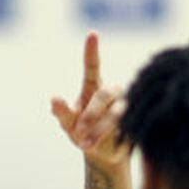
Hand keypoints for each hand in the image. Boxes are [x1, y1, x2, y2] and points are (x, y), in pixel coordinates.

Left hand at [52, 31, 130, 166]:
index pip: (92, 67)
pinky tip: (97, 148)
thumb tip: (53, 100)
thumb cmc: (83, 133)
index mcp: (94, 87)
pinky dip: (110, 140)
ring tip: (84, 145)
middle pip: (104, 94)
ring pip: (117, 113)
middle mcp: (112, 93)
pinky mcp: (135, 121)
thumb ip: (63, 113)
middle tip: (78, 130)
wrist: (103, 154)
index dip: (92, 51)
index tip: (92, 34)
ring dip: (99, 130)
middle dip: (91, 112)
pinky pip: (126, 127)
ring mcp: (126, 106)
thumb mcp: (69, 125)